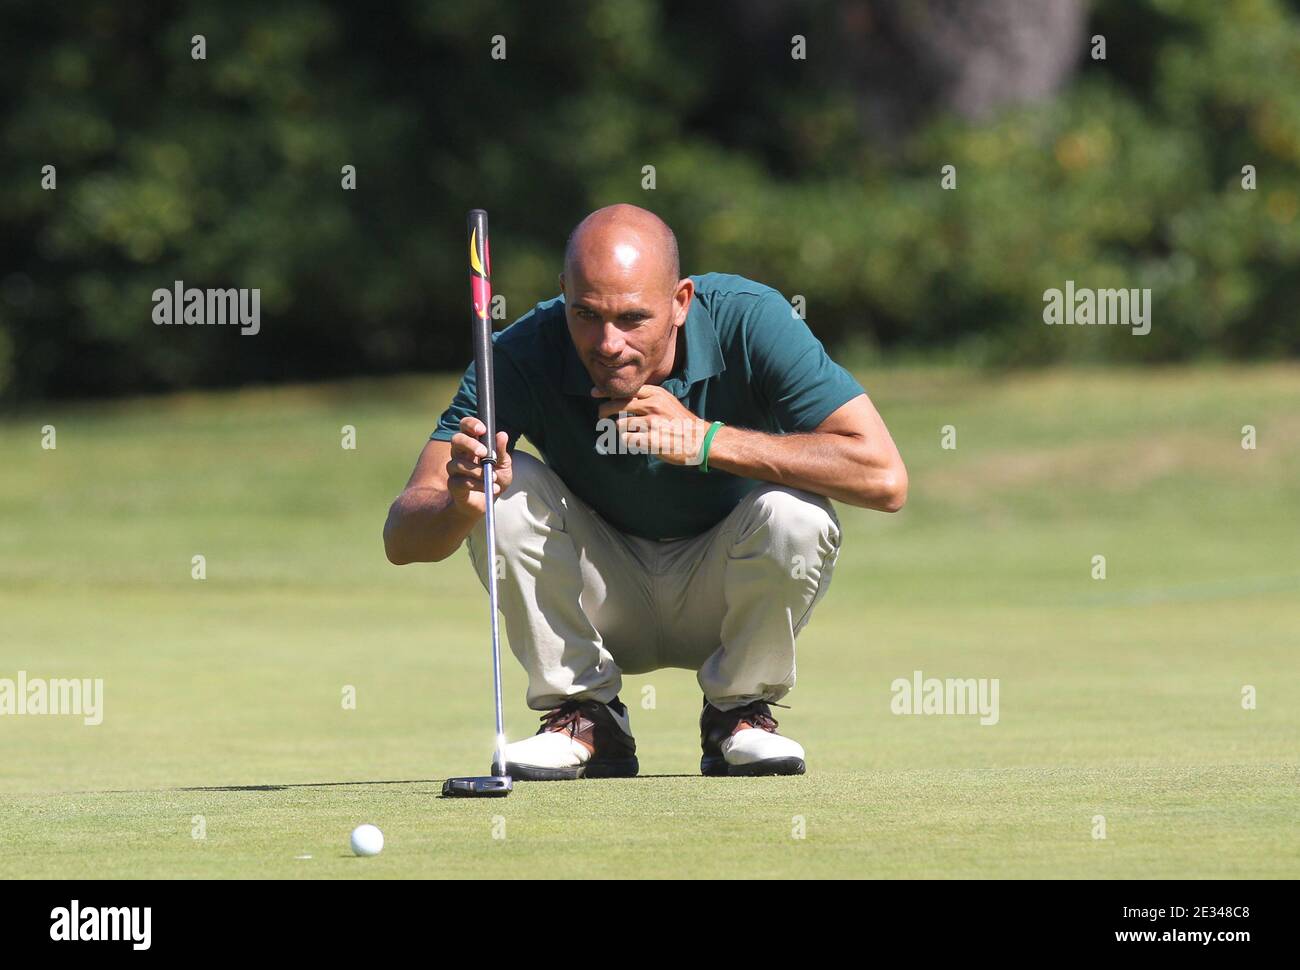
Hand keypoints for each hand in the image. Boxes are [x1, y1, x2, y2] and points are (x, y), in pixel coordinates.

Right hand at [447, 416, 512, 515]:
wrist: (488, 502)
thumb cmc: (495, 479)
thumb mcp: (504, 465)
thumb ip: (502, 451)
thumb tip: (502, 435)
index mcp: (472, 444)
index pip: (465, 426)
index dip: (471, 424)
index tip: (482, 430)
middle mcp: (460, 453)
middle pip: (456, 440)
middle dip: (470, 444)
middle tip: (484, 453)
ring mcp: (455, 469)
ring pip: (459, 464)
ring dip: (478, 471)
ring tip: (493, 478)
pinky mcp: (453, 485)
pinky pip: (461, 482)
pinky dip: (477, 485)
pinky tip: (489, 487)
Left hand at [594, 384, 710, 465]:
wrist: (698, 439)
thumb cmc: (680, 421)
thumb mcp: (667, 401)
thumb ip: (648, 397)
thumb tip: (622, 397)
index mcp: (656, 394)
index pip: (626, 389)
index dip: (607, 391)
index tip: (594, 393)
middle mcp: (652, 405)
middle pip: (617, 404)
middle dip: (604, 410)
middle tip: (601, 417)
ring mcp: (651, 422)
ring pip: (619, 424)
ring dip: (618, 430)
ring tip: (626, 433)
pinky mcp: (650, 440)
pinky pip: (626, 439)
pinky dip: (627, 442)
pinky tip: (635, 442)